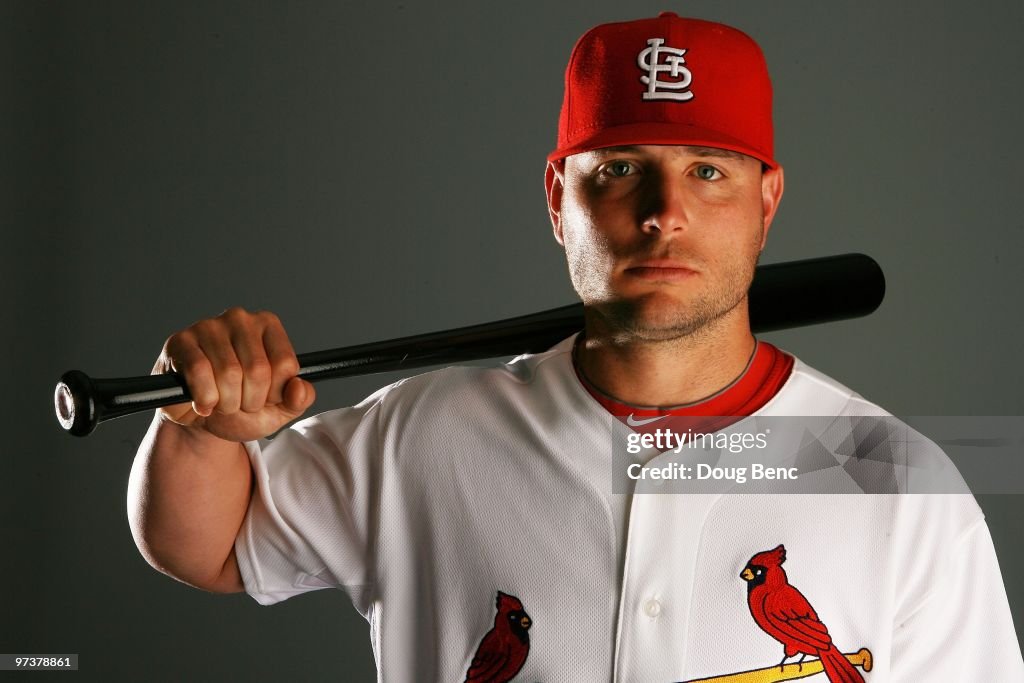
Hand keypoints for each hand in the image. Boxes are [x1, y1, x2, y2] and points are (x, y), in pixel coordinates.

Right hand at [153, 307, 315, 441]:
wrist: (204, 421)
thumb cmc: (243, 407)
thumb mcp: (279, 409)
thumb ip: (299, 399)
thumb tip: (299, 388)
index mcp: (269, 326)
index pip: (285, 365)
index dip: (275, 393)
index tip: (264, 398)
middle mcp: (241, 319)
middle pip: (258, 371)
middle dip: (250, 401)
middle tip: (239, 403)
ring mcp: (209, 327)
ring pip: (229, 373)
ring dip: (226, 402)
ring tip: (222, 402)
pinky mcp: (181, 341)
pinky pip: (199, 373)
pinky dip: (204, 398)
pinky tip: (203, 402)